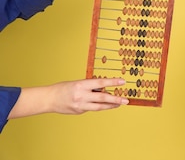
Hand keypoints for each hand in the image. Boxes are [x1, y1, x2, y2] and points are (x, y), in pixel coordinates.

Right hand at [10, 77, 128, 118]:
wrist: (49, 99)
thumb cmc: (64, 88)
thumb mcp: (78, 83)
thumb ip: (91, 87)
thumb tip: (104, 90)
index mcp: (81, 85)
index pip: (100, 83)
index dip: (112, 82)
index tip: (123, 82)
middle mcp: (81, 96)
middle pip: (102, 98)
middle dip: (116, 99)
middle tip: (126, 100)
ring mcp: (80, 106)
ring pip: (99, 107)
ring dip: (110, 105)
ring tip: (119, 104)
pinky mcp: (79, 112)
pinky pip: (91, 109)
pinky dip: (97, 106)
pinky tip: (99, 104)